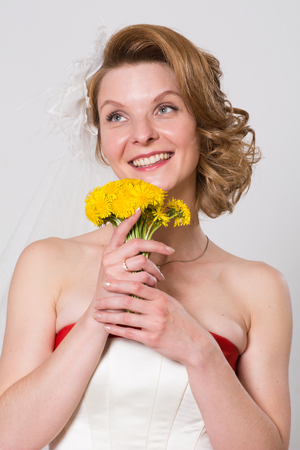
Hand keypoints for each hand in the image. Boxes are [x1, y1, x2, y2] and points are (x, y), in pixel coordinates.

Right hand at [93, 209, 174, 303]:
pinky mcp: (118, 282)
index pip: (119, 231)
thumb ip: (128, 258)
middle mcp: (108, 258)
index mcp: (108, 252)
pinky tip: (151, 287)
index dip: (130, 220)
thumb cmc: (114, 292)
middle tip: (170, 250)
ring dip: (156, 270)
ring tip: (159, 278)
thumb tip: (149, 248)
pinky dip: (152, 281)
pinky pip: (144, 276)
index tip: (140, 210)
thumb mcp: (116, 271)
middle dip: (157, 246)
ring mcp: (112, 270)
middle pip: (138, 243)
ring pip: (144, 261)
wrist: (101, 314)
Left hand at [93, 279, 207, 365]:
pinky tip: (107, 328)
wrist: (195, 344)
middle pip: (127, 300)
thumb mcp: (171, 303)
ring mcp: (154, 325)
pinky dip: (116, 330)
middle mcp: (157, 309)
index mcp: (161, 298)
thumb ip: (155, 295)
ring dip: (108, 316)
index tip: (107, 283)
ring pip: (125, 318)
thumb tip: (139, 285)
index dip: (120, 283)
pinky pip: (129, 333)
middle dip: (109, 300)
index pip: (137, 286)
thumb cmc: (182, 322)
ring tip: (97, 315)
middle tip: (97, 300)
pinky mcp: (152, 339)